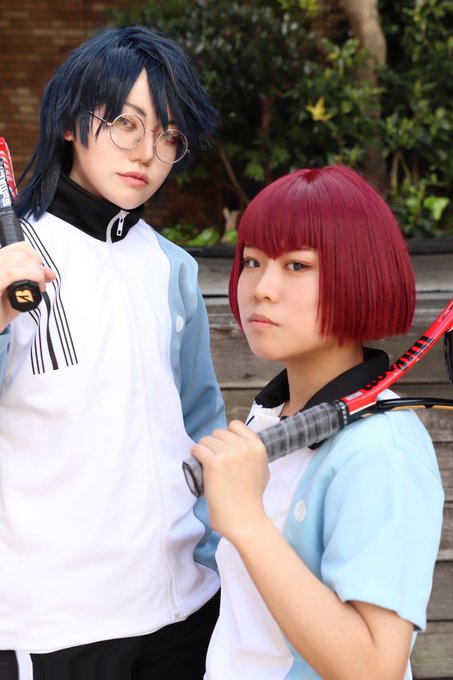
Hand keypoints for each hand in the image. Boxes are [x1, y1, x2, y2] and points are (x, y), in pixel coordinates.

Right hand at [0, 242, 55, 329]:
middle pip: (21, 252)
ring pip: (16, 260)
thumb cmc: (4, 309)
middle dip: (37, 265)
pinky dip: (28, 274)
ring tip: (38, 287)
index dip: (35, 256)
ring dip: (35, 272)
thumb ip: (36, 279)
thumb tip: (50, 273)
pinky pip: (10, 272)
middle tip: (40, 282)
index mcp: (0, 263)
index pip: (20, 247)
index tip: (40, 271)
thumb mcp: (24, 293)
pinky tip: (36, 281)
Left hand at [191, 420, 269, 540]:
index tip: (224, 448)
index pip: (235, 425)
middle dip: (214, 444)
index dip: (227, 435)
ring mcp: (229, 454)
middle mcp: (244, 447)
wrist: (244, 519)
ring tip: (206, 463)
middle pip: (219, 432)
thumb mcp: (263, 470)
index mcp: (257, 447)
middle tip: (214, 460)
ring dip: (204, 449)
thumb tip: (241, 445)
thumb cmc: (252, 499)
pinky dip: (195, 454)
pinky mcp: (214, 463)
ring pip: (207, 439)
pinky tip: (198, 462)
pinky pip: (198, 449)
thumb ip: (253, 454)